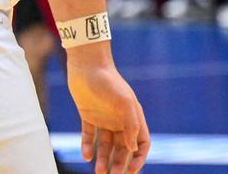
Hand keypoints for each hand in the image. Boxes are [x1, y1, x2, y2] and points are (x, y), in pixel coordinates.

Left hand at [67, 45, 149, 173]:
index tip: (131, 171)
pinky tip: (86, 156)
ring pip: (106, 146)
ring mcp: (104, 119)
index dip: (138, 158)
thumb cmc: (108, 81)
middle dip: (119, 164)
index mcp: (133, 117)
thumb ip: (131, 124)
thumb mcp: (124, 102)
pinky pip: (89, 137)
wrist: (86, 65)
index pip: (141, 143)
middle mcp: (120, 120)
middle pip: (123, 149)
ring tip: (98, 172)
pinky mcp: (88, 116)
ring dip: (103, 160)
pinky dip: (88, 147)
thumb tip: (133, 149)